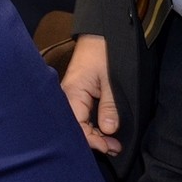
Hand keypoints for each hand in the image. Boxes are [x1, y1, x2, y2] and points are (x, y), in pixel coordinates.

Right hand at [61, 35, 121, 155]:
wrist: (100, 34)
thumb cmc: (104, 52)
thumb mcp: (111, 80)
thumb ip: (110, 105)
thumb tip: (109, 130)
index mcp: (72, 94)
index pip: (77, 127)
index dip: (93, 141)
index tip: (111, 147)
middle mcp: (67, 97)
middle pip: (75, 128)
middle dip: (94, 141)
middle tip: (115, 148)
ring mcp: (70, 96)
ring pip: (78, 123)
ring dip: (93, 134)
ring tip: (111, 143)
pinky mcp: (76, 94)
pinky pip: (80, 115)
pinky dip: (91, 125)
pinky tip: (102, 131)